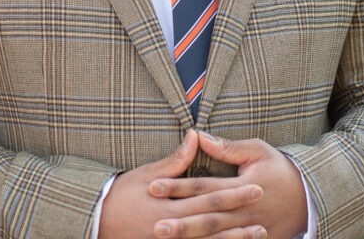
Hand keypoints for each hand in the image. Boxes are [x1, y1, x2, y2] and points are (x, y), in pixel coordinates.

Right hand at [99, 130, 267, 238]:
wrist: (99, 223)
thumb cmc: (122, 196)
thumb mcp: (147, 175)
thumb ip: (176, 160)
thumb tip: (196, 136)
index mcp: (170, 207)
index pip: (209, 198)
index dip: (235, 193)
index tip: (257, 186)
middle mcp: (172, 229)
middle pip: (214, 222)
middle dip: (241, 215)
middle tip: (264, 206)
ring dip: (235, 238)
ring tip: (260, 232)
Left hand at [148, 133, 307, 238]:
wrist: (310, 197)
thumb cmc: (280, 169)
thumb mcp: (258, 151)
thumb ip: (228, 148)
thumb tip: (199, 136)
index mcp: (243, 186)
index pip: (204, 186)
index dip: (178, 186)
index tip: (154, 186)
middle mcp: (244, 211)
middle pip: (206, 217)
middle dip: (179, 221)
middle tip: (154, 224)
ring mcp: (250, 230)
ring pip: (215, 237)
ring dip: (190, 238)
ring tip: (165, 238)